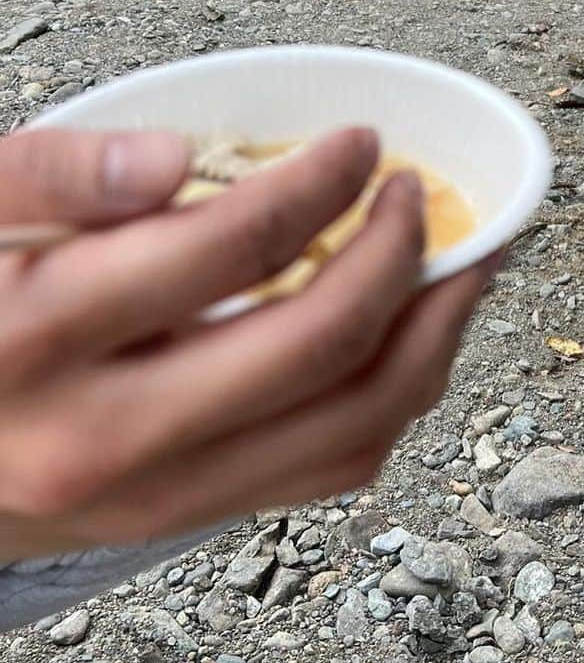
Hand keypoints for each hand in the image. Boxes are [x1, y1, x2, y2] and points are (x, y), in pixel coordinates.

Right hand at [0, 128, 492, 559]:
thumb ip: (47, 177)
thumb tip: (175, 159)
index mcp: (37, 340)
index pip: (225, 249)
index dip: (319, 183)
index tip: (360, 143)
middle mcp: (109, 438)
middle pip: (317, 347)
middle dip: (399, 256)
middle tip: (412, 194)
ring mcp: (164, 496)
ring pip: (354, 423)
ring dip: (433, 335)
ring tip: (463, 265)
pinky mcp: (199, 519)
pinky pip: (338, 466)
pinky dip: (399, 394)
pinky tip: (413, 335)